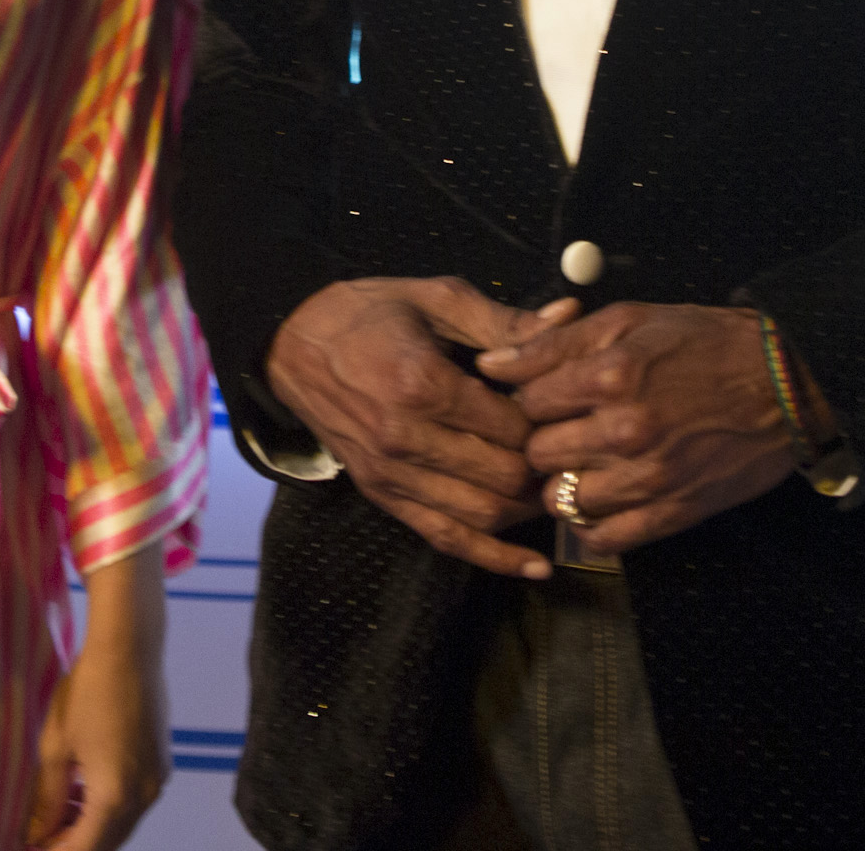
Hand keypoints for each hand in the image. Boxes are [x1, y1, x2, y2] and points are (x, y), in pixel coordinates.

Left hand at [25, 608, 169, 849]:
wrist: (130, 645)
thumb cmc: (87, 690)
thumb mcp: (57, 746)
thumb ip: (46, 799)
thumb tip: (35, 835)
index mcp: (114, 798)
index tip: (29, 843)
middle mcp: (144, 797)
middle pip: (106, 843)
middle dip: (72, 842)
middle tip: (40, 831)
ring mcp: (158, 779)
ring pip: (121, 823)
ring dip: (91, 826)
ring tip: (57, 809)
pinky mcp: (162, 761)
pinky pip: (133, 800)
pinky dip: (109, 805)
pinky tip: (84, 786)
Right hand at [266, 276, 579, 578]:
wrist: (291, 343)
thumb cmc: (368, 313)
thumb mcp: (437, 299)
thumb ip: (506, 321)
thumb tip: (573, 316)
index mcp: (422, 383)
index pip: (512, 427)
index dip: (549, 422)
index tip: (562, 410)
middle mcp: (405, 439)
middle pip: (502, 478)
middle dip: (543, 469)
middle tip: (566, 450)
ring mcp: (391, 474)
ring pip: (481, 515)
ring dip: (526, 510)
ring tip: (555, 490)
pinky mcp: (382, 496)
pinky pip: (445, 538)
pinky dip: (494, 557)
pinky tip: (535, 566)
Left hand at [477, 303, 796, 555]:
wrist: (783, 386)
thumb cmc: (702, 343)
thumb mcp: (626, 321)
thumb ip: (552, 344)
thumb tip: (489, 364)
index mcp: (610, 375)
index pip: (526, 402)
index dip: (530, 397)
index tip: (546, 395)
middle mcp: (625, 430)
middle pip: (538, 454)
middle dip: (542, 440)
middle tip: (563, 428)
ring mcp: (649, 478)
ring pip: (562, 500)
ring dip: (564, 482)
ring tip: (583, 461)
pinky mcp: (673, 513)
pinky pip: (604, 539)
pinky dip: (592, 525)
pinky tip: (602, 497)